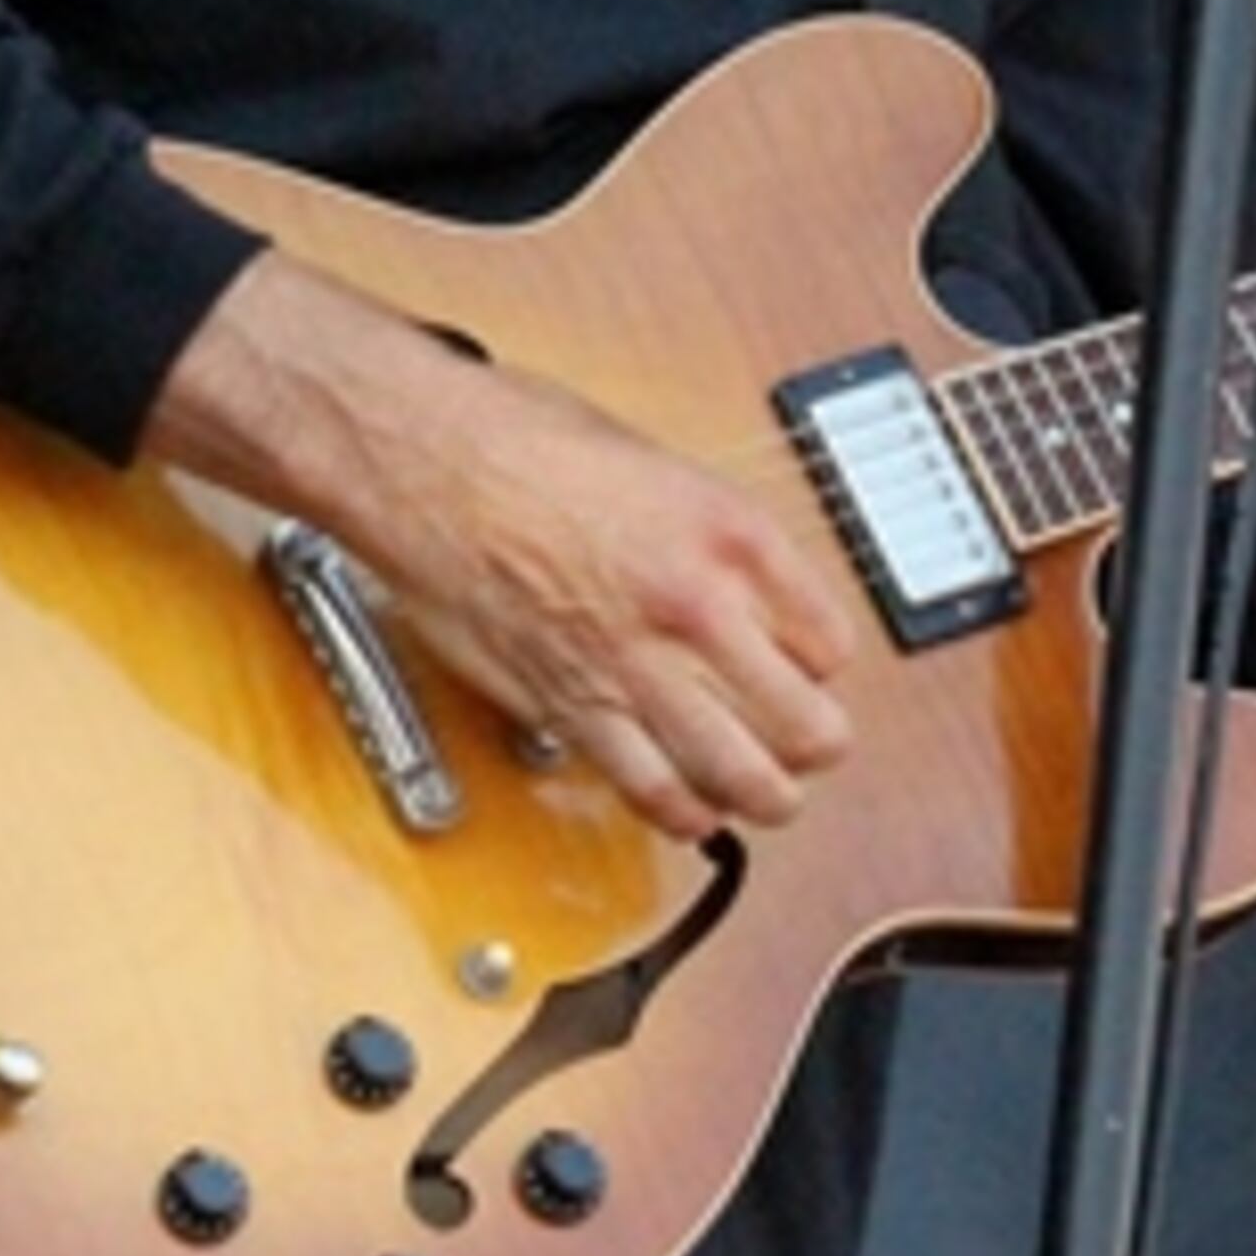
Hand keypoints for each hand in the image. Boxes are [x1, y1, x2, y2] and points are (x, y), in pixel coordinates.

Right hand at [152, 247, 857, 844]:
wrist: (425, 463)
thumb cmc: (519, 444)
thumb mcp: (658, 465)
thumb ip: (712, 537)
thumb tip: (749, 588)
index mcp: (728, 534)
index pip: (830, 643)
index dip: (824, 665)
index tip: (808, 666)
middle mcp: (695, 608)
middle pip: (807, 728)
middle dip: (815, 748)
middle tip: (808, 747)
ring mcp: (633, 667)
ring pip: (741, 781)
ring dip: (762, 797)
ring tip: (762, 792)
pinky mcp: (569, 708)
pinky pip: (652, 792)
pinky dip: (682, 811)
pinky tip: (688, 803)